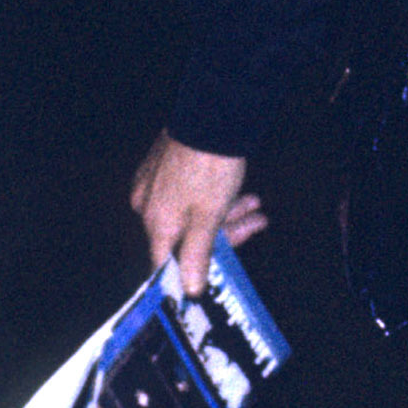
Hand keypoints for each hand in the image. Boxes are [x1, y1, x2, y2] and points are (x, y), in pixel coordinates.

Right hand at [129, 132, 265, 294]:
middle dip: (226, 234)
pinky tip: (244, 194)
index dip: (192, 272)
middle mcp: (149, 206)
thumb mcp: (208, 218)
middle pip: (187, 235)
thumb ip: (197, 254)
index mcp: (156, 222)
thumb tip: (189, 289)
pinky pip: (192, 194)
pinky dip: (218, 198)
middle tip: (256, 225)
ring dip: (229, 214)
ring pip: (195, 212)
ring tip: (257, 208)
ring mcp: (157, 185)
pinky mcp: (168, 167)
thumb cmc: (210, 169)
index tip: (217, 277)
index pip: (168, 262)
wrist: (212, 117)